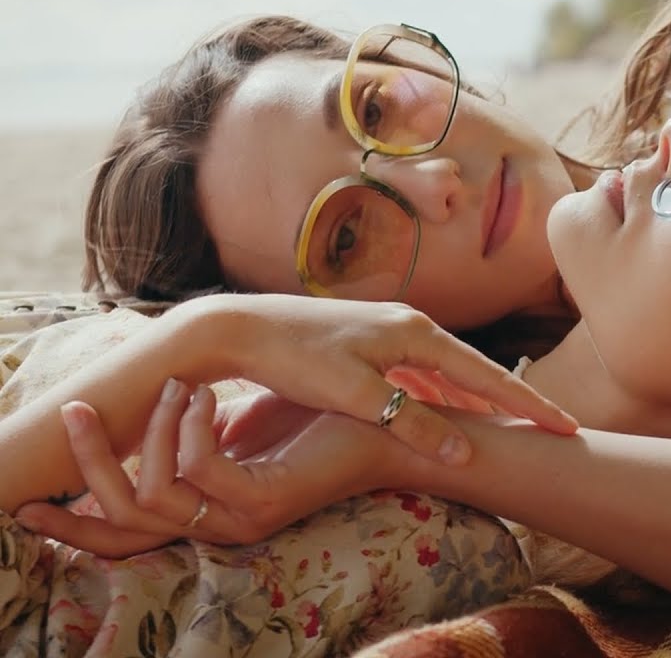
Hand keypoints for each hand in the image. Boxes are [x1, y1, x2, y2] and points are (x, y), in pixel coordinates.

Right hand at [16, 380, 431, 555]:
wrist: (387, 426)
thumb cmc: (316, 418)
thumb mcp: (238, 423)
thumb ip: (191, 429)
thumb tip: (145, 406)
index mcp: (206, 511)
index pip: (122, 532)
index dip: (73, 517)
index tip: (32, 490)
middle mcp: (217, 525)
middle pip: (122, 519)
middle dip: (88, 465)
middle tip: (72, 412)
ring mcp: (240, 518)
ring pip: (154, 492)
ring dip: (149, 431)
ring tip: (171, 386)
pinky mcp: (265, 500)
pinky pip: (200, 471)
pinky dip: (190, 428)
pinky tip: (203, 394)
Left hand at [175, 294, 576, 464]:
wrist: (237, 327)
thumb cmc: (293, 360)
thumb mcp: (354, 395)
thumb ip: (410, 422)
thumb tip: (465, 455)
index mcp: (415, 335)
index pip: (486, 377)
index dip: (529, 405)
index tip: (567, 428)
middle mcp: (410, 325)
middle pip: (476, 371)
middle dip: (515, 401)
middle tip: (555, 426)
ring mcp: (389, 330)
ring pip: (448, 374)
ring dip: (478, 400)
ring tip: (509, 425)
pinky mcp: (369, 341)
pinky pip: (424, 374)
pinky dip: (444, 395)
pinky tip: (446, 411)